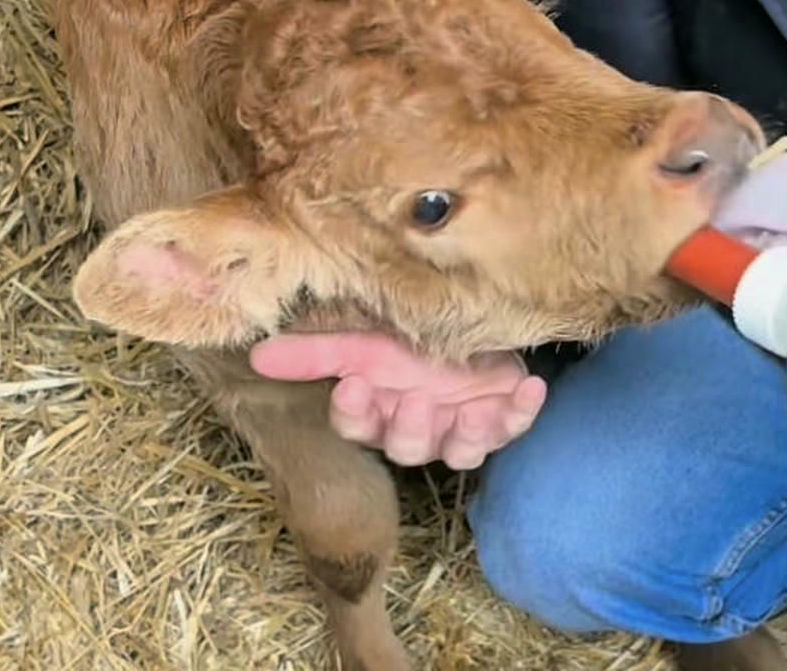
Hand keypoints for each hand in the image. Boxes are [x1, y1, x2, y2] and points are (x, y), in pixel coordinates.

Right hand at [249, 332, 546, 470]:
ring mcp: (460, 427)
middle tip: (419, 400)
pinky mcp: (501, 419)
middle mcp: (416, 428)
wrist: (459, 335)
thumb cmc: (405, 343)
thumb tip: (256, 354)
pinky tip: (531, 387)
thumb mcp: (360, 342)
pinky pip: (513, 426)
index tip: (355, 384)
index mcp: (377, 411)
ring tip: (477, 409)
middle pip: (408, 446)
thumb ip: (314, 353)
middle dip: (413, 428)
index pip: (356, 423)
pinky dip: (522, 411)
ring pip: (461, 450)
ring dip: (471, 433)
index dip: (355, 411)